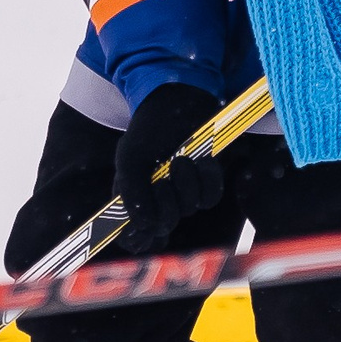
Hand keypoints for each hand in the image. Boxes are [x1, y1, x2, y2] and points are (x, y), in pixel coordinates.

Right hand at [111, 84, 228, 254]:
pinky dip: (207, 180)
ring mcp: (182, 193)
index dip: (136, 239)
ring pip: (189, 209)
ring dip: (186, 185)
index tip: (141, 233)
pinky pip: (210, 197)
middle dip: (165, 204)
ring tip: (180, 159)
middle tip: (162, 178)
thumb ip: (131, 193)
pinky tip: (202, 161)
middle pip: (164, 225)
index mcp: (132, 198)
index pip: (131, 236)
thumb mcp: (130, 158)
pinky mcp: (205, 183)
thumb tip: (144, 226)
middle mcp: (157, 200)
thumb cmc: (149, 130)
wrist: (178, 102)